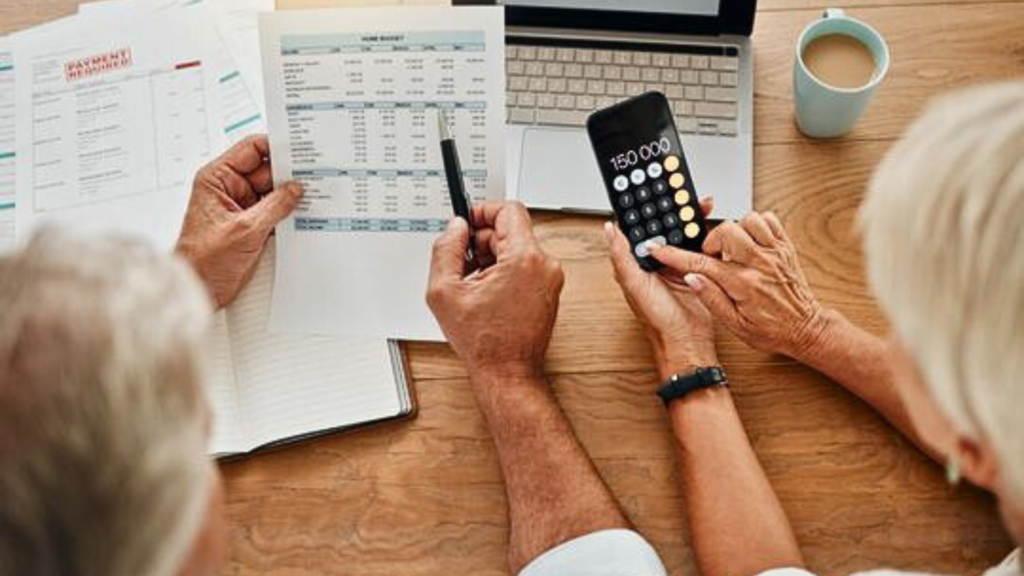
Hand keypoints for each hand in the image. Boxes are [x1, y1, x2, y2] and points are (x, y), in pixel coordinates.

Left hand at [176, 135, 303, 307]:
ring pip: (273, 192)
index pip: (251, 149)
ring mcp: (241, 207)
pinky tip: (303, 215)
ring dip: (290, 198)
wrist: (199, 289)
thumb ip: (275, 206)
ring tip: (312, 198)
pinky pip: (274, 212)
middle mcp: (229, 188)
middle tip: (314, 177)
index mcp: (217, 178)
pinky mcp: (251, 224)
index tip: (299, 149)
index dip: (275, 146)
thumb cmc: (203, 261)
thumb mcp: (245, 230)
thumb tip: (296, 189)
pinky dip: (287, 214)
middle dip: (288, 176)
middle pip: (266, 171)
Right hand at [426, 201, 563, 380]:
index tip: (467, 222)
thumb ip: (445, 250)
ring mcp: (550, 278)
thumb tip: (455, 228)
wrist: (507, 372)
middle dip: (482, 242)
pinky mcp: (549, 290)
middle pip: (511, 230)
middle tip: (463, 262)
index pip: (508, 210)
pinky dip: (504, 272)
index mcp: (524, 259)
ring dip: (491, 259)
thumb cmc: (485, 342)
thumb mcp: (444, 291)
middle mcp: (545, 265)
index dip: (482, 211)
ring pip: (516, 249)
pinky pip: (524, 266)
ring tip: (473, 284)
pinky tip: (486, 293)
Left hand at [606, 198, 717, 377]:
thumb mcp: (635, 285)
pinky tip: (709, 224)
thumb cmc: (658, 319)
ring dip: (690, 218)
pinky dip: (705, 234)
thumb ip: (621, 256)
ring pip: (682, 233)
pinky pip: (700, 246)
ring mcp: (676, 264)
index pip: (639, 227)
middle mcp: (655, 261)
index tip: (650, 189)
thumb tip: (608, 229)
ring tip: (699, 204)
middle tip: (681, 191)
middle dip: (672, 208)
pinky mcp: (696, 269)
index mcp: (637, 262)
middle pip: (663, 226)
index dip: (644, 208)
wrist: (688, 340)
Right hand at [648, 212, 825, 360]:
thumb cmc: (772, 330)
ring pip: (748, 219)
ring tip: (733, 248)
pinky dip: (756, 224)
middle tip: (712, 255)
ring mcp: (775, 253)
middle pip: (726, 230)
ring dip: (735, 229)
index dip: (674, 255)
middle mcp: (760, 264)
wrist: (805, 329)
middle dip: (712, 239)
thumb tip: (691, 278)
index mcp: (743, 284)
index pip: (701, 263)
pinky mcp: (785, 248)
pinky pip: (769, 220)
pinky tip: (751, 240)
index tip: (659, 248)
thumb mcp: (734, 325)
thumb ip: (711, 298)